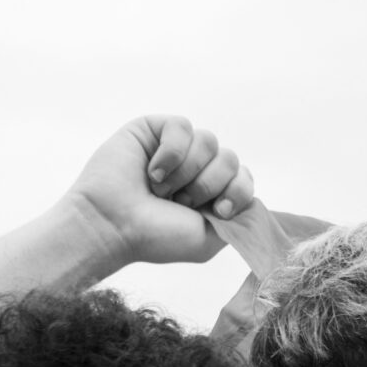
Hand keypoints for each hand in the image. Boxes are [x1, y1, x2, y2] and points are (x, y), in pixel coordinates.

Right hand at [59, 115, 256, 269]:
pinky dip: (171, 153)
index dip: (237, 191)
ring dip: (186, 172)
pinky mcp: (154, 129)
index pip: (244, 178)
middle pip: (231, 158)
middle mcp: (195, 169)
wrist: (114, 226)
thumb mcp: (208, 239)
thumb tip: (253, 198)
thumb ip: (239, 220)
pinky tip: (153, 171)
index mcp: (210, 194)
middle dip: (208, 185)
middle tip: (179, 202)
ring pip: (209, 142)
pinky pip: (182, 126)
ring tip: (160, 189)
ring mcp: (175, 148)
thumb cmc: (155, 237)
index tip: (219, 211)